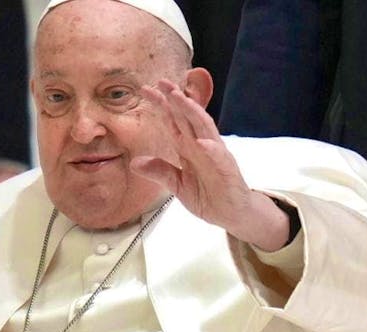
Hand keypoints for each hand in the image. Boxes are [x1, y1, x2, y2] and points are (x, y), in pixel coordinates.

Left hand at [131, 80, 289, 250]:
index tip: (146, 90)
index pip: (173, 121)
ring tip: (179, 98)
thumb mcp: (177, 186)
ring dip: (192, 111)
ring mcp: (216, 155)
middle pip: (187, 117)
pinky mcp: (227, 170)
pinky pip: (219, 157)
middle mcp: (201, 145)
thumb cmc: (208, 196)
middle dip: (175, 99)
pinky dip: (211, 148)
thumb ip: (159, 172)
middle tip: (162, 82)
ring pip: (204, 127)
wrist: (231, 214)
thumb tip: (134, 163)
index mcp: (188, 147)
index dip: (161, 105)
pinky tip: (202, 142)